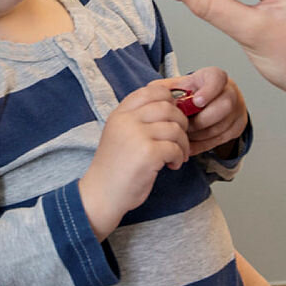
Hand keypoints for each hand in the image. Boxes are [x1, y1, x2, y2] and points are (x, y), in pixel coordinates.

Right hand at [79, 82, 189, 239]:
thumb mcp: (120, 133)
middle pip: (167, 107)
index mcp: (120, 113)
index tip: (172, 116)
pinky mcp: (147, 154)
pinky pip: (175, 147)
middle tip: (179, 139)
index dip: (169, 99)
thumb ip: (138, 118)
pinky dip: (179, 157)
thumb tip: (172, 106)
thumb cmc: (115, 167)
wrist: (101, 195)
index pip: (151, 90)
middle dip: (181, 123)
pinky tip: (171, 165)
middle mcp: (127, 120)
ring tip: (177, 156)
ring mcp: (136, 136)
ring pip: (175, 128)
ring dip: (183, 143)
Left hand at [173, 66, 247, 154]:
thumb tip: (151, 93)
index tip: (196, 101)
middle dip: (200, 120)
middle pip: (224, 107)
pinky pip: (219, 140)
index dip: (208, 91)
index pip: (218, 79)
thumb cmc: (194, 92)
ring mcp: (236, 111)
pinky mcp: (236, 128)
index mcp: (215, 77)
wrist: (212, 101)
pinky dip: (202, 145)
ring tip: (183, 136)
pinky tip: (189, 146)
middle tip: (184, 126)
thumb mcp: (181, 85)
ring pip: (220, 127)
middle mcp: (230, 92)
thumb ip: (167, 88)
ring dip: (199, 135)